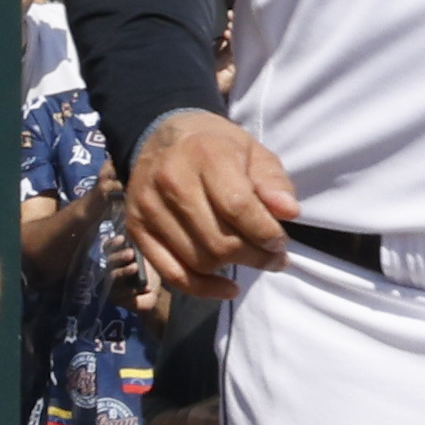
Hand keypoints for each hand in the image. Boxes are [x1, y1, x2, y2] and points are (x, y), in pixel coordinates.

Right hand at [120, 106, 300, 292]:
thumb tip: (288, 213)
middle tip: (273, 257)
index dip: (266, 233)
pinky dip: (202, 288)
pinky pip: (171, 273)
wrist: (161, 136)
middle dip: (255, 256)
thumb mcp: (253, 151)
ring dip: (232, 269)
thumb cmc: (215, 146)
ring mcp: (149, 208)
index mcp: (205, 155)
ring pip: (199, 260)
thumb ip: (273, 182)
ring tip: (251, 259)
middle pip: (219, 241)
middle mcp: (171, 181)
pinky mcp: (136, 228)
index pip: (238, 207)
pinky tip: (226, 287)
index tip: (280, 242)